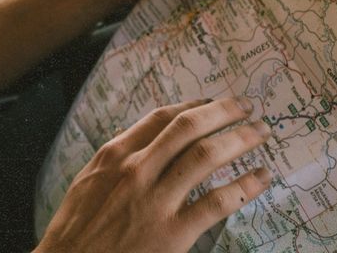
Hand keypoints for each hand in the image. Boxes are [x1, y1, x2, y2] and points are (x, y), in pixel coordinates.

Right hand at [36, 98, 272, 252]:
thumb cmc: (75, 232)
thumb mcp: (86, 185)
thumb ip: (113, 162)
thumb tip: (132, 139)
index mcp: (114, 155)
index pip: (160, 118)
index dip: (192, 105)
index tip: (212, 102)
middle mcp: (135, 169)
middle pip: (187, 127)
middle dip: (223, 112)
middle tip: (247, 107)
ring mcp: (154, 200)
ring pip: (205, 156)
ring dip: (240, 139)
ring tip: (261, 133)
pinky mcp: (172, 233)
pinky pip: (217, 202)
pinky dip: (244, 186)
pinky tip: (260, 178)